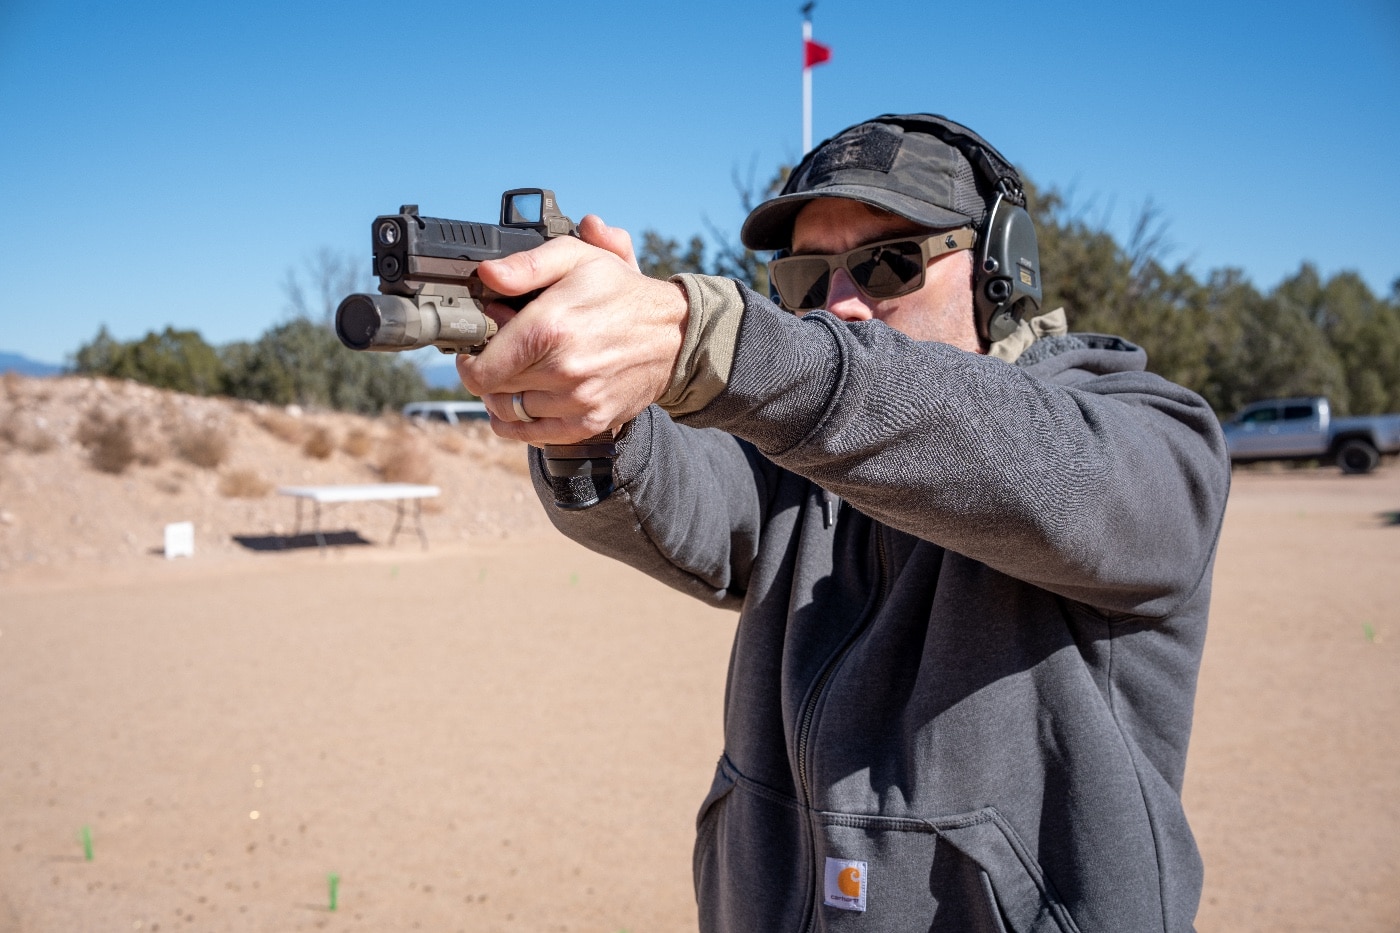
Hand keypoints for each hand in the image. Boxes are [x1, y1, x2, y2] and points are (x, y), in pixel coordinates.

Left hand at [456, 215, 688, 443]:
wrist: (672, 335)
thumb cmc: (621, 294)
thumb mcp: (576, 258)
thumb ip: (526, 265)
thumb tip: (487, 276)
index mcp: (550, 328)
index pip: (480, 368)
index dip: (469, 358)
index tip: (476, 346)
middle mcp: (561, 370)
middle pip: (492, 389)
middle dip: (489, 370)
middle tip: (503, 352)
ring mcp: (576, 401)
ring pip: (509, 413)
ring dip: (504, 395)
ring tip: (518, 373)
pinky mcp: (588, 422)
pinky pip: (533, 436)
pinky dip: (519, 423)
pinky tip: (524, 402)